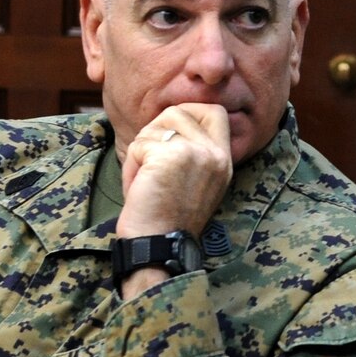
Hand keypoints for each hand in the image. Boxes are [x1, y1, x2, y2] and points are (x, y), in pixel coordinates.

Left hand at [118, 103, 231, 239]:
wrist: (160, 245)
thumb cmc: (170, 218)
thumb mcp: (198, 181)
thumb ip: (194, 151)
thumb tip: (170, 120)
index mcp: (224, 160)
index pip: (216, 112)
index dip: (189, 112)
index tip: (172, 134)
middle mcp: (215, 153)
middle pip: (180, 111)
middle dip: (158, 127)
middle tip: (151, 155)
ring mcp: (194, 152)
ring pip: (156, 127)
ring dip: (142, 150)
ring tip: (145, 179)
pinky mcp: (169, 155)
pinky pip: (139, 145)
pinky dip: (131, 167)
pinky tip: (138, 188)